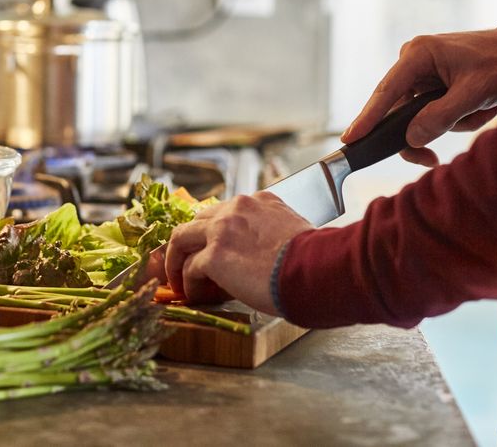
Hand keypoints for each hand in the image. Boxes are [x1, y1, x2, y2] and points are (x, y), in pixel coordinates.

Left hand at [164, 193, 312, 311]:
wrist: (319, 270)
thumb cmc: (317, 260)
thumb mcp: (296, 232)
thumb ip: (274, 234)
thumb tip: (269, 257)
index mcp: (260, 201)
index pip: (226, 211)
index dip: (216, 233)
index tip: (214, 250)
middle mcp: (237, 208)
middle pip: (198, 220)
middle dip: (190, 243)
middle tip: (187, 263)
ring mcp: (222, 230)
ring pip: (181, 238)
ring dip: (177, 261)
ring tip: (179, 281)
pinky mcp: (215, 256)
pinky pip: (189, 268)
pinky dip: (188, 283)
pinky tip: (195, 295)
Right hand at [342, 27, 496, 166]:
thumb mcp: (473, 93)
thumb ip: (440, 117)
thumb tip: (411, 139)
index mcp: (418, 54)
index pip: (386, 92)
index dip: (367, 118)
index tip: (350, 139)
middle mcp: (414, 60)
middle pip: (401, 110)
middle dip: (426, 130)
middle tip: (431, 159)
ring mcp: (423, 71)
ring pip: (419, 116)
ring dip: (452, 122)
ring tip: (482, 110)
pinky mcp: (434, 81)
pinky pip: (432, 112)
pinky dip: (456, 117)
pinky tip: (480, 107)